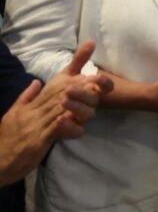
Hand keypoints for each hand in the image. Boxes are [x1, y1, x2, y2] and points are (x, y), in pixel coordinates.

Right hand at [0, 41, 110, 186]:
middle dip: (79, 86)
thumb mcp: (14, 114)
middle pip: (60, 95)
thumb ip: (26, 97)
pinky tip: (73, 121)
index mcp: (31, 105)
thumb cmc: (7, 137)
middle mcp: (34, 112)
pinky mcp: (38, 141)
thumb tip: (36, 82)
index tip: (86, 70)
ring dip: (77, 102)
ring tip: (92, 95)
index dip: (70, 77)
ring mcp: (36, 126)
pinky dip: (66, 126)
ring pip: (61, 110)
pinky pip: (55, 132)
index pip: (52, 87)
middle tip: (96, 80)